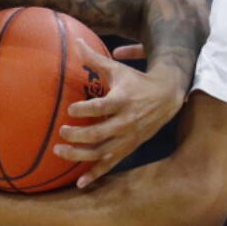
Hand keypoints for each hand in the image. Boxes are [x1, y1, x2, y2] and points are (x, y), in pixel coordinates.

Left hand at [54, 39, 188, 187]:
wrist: (167, 98)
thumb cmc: (136, 81)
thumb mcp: (118, 69)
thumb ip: (95, 59)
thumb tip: (76, 40)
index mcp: (123, 101)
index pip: (103, 107)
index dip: (86, 109)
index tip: (71, 109)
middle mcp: (125, 122)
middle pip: (100, 133)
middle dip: (78, 135)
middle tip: (62, 132)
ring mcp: (127, 138)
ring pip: (102, 152)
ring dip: (80, 155)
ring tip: (59, 151)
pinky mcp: (127, 149)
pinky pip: (110, 165)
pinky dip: (95, 175)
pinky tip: (79, 184)